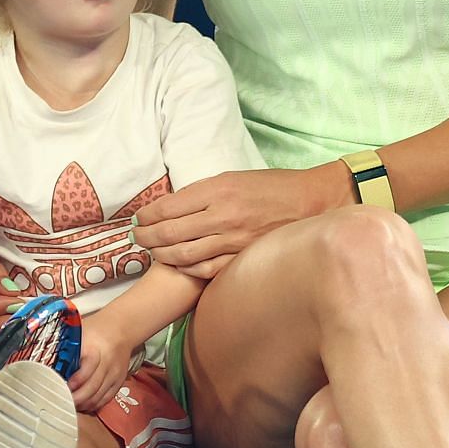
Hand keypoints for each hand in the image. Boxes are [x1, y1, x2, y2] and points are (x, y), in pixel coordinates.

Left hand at [66, 310, 133, 412]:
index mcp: (94, 349)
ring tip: (70, 405)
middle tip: (62, 402)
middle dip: (76, 399)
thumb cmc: (95, 330)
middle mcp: (107, 363)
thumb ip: (65, 347)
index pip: (85, 372)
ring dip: (83, 404)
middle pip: (91, 388)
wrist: (121, 329)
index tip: (60, 388)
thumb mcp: (78, 334)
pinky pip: (106, 399)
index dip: (73, 384)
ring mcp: (114, 374)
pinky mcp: (119, 381)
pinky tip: (83, 405)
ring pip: (98, 397)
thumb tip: (45, 361)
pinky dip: (94, 405)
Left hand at [133, 167, 341, 279]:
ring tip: (152, 252)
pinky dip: (186, 269)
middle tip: (136, 238)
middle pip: (169, 233)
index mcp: (217, 190)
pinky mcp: (244, 258)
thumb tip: (170, 206)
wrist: (311, 202)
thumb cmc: (270, 186)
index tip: (138, 219)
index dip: (146, 216)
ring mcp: (233, 240)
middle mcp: (222, 215)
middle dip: (145, 238)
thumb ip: (202, 193)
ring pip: (183, 255)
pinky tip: (178, 265)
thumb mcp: (232, 177)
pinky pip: (206, 270)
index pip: (167, 207)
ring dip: (161, 255)